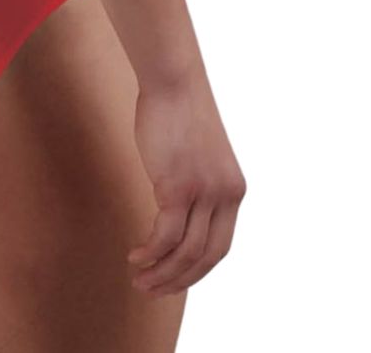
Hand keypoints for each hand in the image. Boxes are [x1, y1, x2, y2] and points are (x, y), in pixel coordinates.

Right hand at [128, 76, 245, 296]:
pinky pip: (166, 235)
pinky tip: (136, 256)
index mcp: (234, 191)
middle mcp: (225, 196)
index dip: (197, 271)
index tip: (174, 281)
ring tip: (139, 279)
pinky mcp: (178, 186)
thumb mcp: (199, 155)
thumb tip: (178, 208)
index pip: (220, 248)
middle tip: (152, 290)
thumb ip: (196, 184)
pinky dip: (150, 252)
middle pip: (205, 257)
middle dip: (178, 280)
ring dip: (161, 272)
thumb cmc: (178, 111)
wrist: (174, 81)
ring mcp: (203, 192)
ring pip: (185, 252)